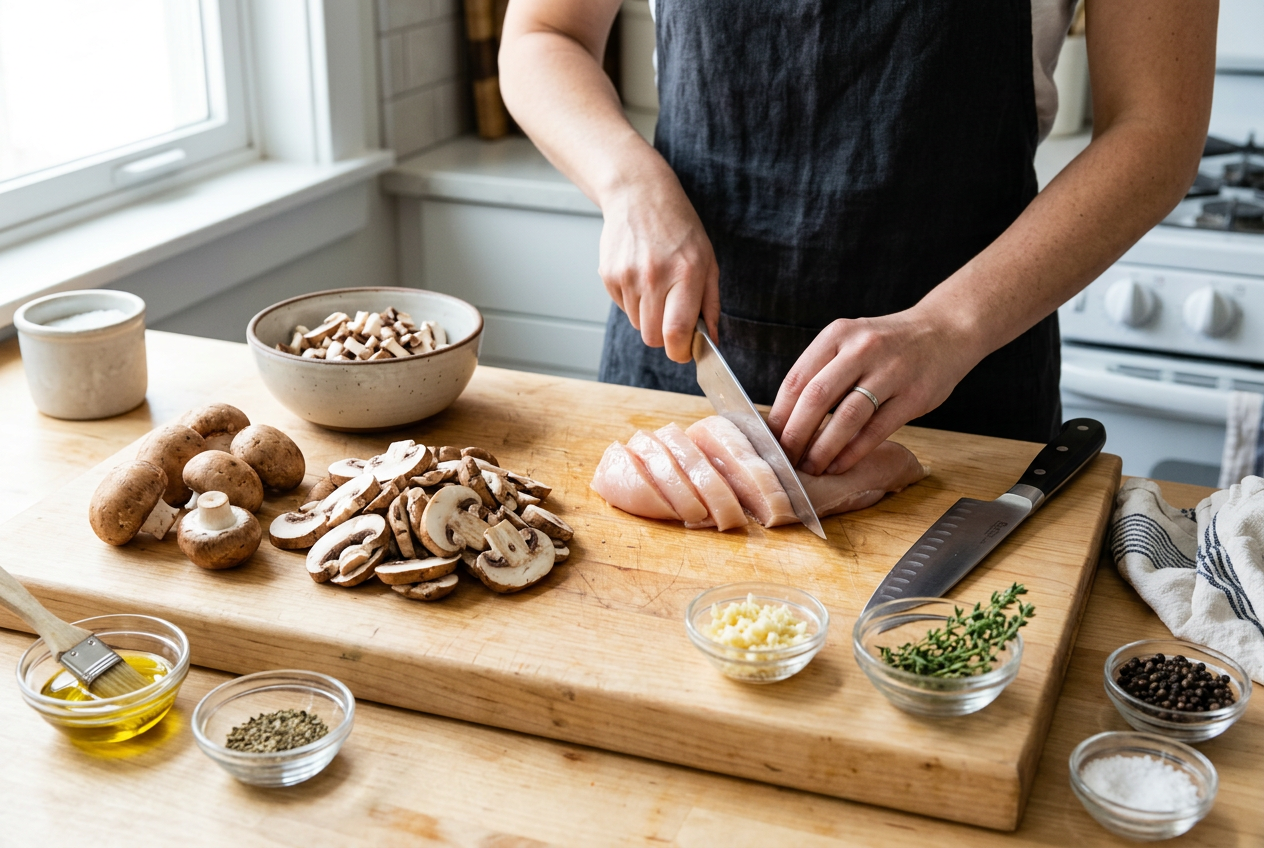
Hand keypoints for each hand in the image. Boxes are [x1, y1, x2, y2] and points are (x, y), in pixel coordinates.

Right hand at [598, 173, 719, 361]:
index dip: (680, 351)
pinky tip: (641, 277)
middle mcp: (654, 277)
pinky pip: (623, 308)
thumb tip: (711, 341)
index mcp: (685, 274)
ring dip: (649, 316)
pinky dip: (634, 302)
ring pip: (638, 325)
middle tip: (673, 318)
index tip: (685, 350)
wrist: (639, 195)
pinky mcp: (609, 276)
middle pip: (653, 338)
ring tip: (657, 286)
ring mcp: (627, 276)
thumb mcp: (707, 261)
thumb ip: (710, 305)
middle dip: (665, 337)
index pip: (676, 332)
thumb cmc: (679, 228)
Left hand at [767, 308, 982, 475]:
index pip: (797, 379)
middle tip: (786, 460)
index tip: (769, 440)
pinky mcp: (914, 396)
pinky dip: (853, 452)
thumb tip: (786, 419)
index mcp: (838, 335)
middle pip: (816, 398)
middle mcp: (862, 349)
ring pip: (846, 417)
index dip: (780, 414)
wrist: (946, 331)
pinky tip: (839, 464)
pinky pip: (876, 430)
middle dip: (795, 436)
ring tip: (811, 468)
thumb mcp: (850, 342)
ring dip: (823, 448)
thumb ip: (822, 372)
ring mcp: (891, 372)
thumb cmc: (888, 344)